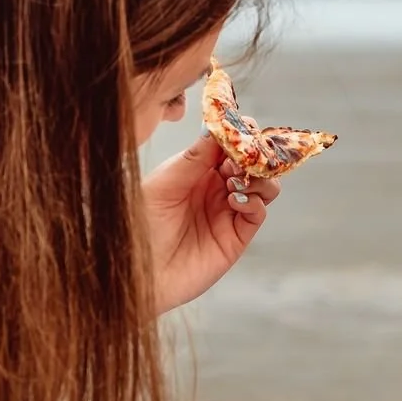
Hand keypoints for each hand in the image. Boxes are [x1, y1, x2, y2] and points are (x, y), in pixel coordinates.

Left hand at [141, 135, 280, 313]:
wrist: (138, 273)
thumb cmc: (139, 227)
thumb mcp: (163, 184)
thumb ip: (193, 158)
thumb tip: (217, 130)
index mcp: (195, 171)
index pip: (226, 145)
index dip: (238, 134)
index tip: (244, 127)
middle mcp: (215, 189)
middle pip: (250, 162)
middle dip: (253, 154)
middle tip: (244, 155)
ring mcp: (227, 212)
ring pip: (263, 185)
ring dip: (259, 176)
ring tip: (238, 180)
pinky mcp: (236, 237)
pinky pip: (257, 213)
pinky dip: (254, 201)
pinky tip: (235, 201)